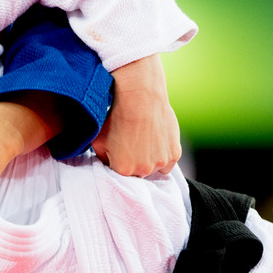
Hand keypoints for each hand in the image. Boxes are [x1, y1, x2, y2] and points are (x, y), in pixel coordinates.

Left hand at [91, 54, 181, 176]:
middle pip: (137, 174)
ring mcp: (160, 162)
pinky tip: (156, 142)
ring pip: (154, 169)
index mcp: (123, 169)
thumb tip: (107, 164)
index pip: (120, 175)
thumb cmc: (116, 116)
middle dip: (134, 162)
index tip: (119, 149)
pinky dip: (163, 155)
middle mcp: (142, 170)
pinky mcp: (174, 154)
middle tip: (133, 142)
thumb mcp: (98, 140)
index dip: (119, 162)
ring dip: (150, 160)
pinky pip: (168, 164)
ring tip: (145, 140)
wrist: (139, 97)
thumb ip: (101, 159)